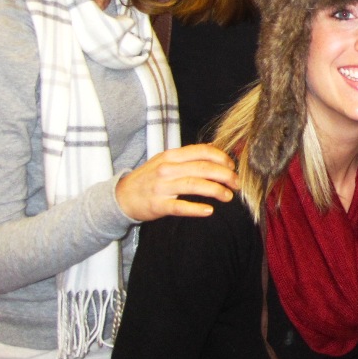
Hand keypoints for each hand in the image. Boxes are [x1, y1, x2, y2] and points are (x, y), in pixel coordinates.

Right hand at [115, 144, 239, 221]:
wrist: (121, 196)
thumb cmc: (149, 177)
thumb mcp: (166, 160)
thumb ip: (189, 154)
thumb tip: (214, 147)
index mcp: (171, 155)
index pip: (202, 151)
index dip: (221, 158)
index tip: (232, 166)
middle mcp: (167, 169)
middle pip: (203, 168)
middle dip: (225, 175)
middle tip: (236, 183)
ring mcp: (162, 187)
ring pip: (195, 185)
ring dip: (216, 190)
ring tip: (228, 196)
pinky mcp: (158, 205)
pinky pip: (180, 207)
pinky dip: (196, 209)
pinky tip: (209, 211)